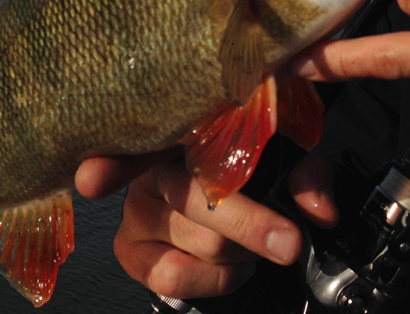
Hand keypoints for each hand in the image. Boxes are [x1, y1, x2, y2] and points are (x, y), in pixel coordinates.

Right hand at [76, 153, 337, 299]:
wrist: (242, 215)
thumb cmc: (255, 174)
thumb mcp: (290, 163)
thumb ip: (307, 177)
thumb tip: (320, 209)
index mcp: (184, 131)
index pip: (150, 139)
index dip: (113, 161)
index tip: (90, 180)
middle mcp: (150, 166)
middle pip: (195, 200)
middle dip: (251, 227)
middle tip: (289, 243)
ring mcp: (135, 209)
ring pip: (197, 242)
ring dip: (239, 254)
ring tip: (252, 247)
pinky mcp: (130, 251)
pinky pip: (172, 275)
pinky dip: (215, 279)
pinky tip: (229, 268)